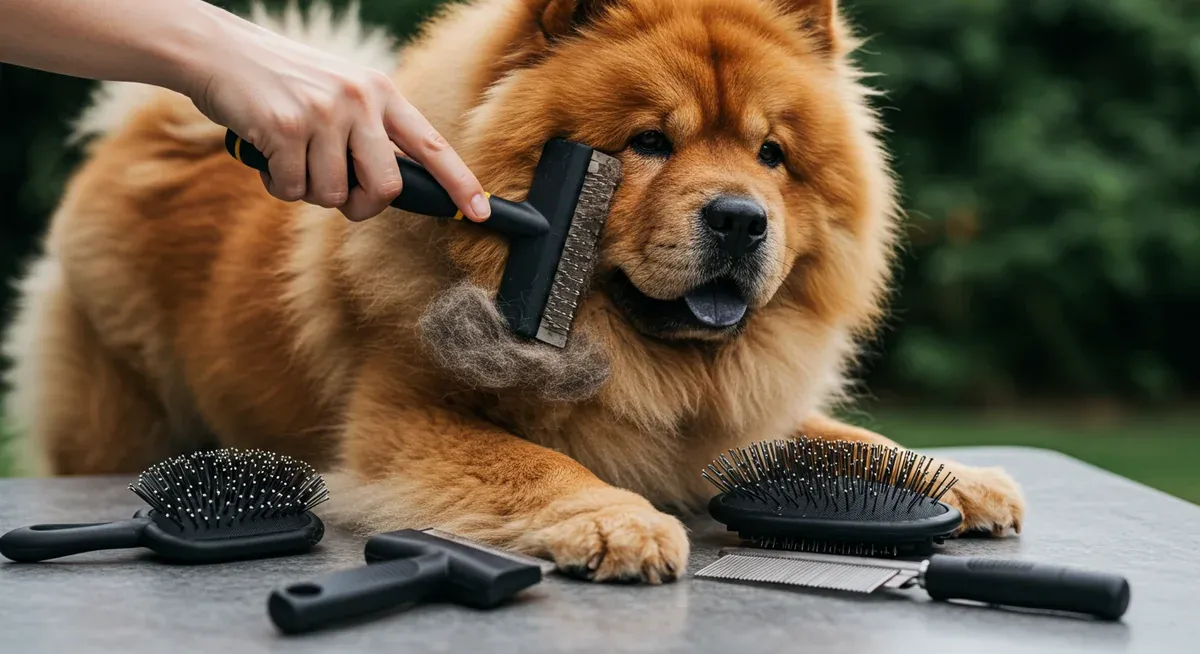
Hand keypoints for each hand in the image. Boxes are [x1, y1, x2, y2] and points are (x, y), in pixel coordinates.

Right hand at [185, 25, 489, 222]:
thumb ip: (368, 133)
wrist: (219, 53)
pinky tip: (268, 153)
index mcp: (380, 92)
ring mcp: (323, 112)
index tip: (482, 213)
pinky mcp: (285, 127)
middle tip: (339, 193)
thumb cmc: (282, 83)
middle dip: (362, 205)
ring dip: (308, 190)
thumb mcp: (338, 94)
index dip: (460, 183)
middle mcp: (359, 99)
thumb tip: (387, 189)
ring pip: (332, 195)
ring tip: (291, 156)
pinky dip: (278, 183)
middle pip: (384, 187)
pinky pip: (293, 189)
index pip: (432, 146)